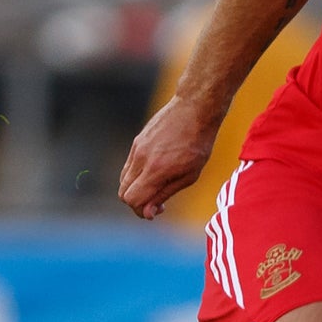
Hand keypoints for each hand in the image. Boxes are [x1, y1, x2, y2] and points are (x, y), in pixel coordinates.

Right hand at [117, 95, 219, 219]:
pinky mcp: (136, 141)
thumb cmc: (198, 144)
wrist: (194, 109)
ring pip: (123, 179)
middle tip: (157, 203)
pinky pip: (128, 166)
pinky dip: (136, 176)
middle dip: (137, 203)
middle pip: (123, 192)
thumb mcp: (189, 174)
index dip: (141, 211)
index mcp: (155, 170)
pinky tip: (155, 173)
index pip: (132, 199)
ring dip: (136, 189)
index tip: (156, 212)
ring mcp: (136, 149)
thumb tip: (147, 212)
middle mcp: (141, 159)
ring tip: (157, 187)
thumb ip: (165, 193)